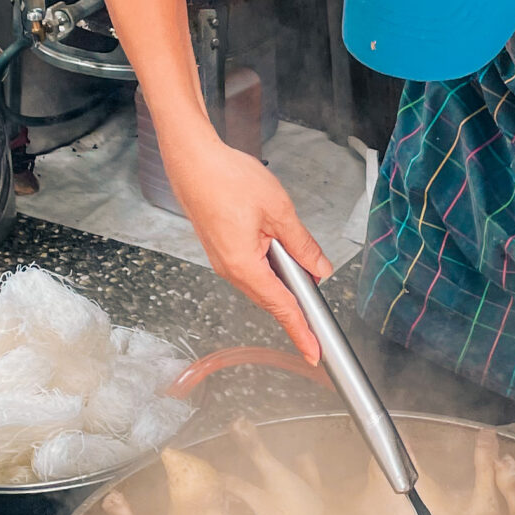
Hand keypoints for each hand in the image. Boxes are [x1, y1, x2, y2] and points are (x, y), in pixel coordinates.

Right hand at [162, 131, 332, 361]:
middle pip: (272, 299)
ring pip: (263, 283)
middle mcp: (230, 270)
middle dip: (297, 306)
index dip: (301, 331)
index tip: (314, 352)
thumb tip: (320, 268)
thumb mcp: (279, 211)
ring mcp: (224, 261)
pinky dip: (272, 269)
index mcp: (244, 266)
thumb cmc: (228, 180)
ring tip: (305, 273)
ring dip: (285, 282)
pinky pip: (253, 269)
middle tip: (320, 320)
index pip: (281, 307)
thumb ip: (302, 244)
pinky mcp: (223, 250)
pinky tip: (283, 256)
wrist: (193, 162)